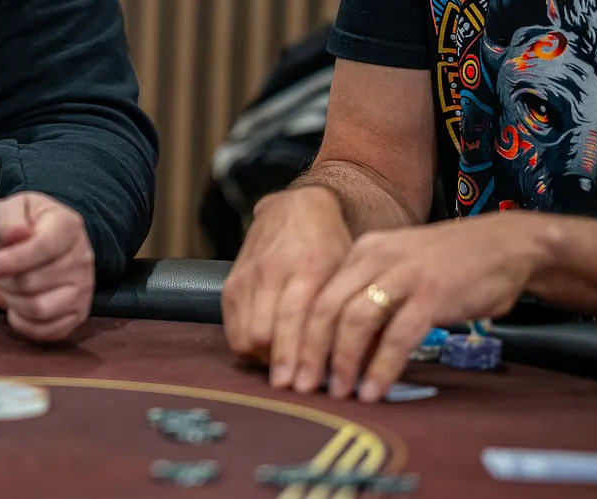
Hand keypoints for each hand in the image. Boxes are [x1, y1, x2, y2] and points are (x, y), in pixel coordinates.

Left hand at [0, 192, 94, 341]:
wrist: (33, 240)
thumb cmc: (16, 225)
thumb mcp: (3, 211)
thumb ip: (6, 218)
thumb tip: (18, 234)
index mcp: (67, 225)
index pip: (44, 247)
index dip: (13, 261)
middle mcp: (83, 257)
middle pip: (35, 283)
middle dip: (5, 282)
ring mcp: (84, 287)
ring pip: (42, 309)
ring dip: (13, 303)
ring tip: (7, 289)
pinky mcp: (79, 313)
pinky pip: (52, 332)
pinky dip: (25, 325)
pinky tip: (16, 309)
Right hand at [221, 185, 352, 386]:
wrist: (296, 208)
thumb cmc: (332, 244)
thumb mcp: (350, 270)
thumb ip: (354, 312)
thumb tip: (366, 365)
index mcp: (308, 267)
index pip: (295, 320)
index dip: (297, 357)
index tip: (304, 388)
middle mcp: (272, 271)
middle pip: (264, 333)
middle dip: (279, 365)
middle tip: (296, 387)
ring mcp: (247, 276)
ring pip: (244, 334)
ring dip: (263, 359)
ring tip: (284, 371)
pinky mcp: (231, 282)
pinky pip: (232, 327)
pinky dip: (247, 346)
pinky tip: (267, 352)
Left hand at [293, 213, 541, 401]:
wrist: (506, 246)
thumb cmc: (450, 267)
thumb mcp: (399, 273)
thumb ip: (371, 302)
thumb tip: (341, 354)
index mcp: (361, 252)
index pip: (315, 294)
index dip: (296, 333)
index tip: (286, 367)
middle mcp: (375, 257)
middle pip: (326, 307)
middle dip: (308, 351)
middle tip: (298, 386)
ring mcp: (404, 273)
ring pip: (356, 319)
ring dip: (342, 361)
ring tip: (337, 392)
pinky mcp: (433, 293)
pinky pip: (398, 334)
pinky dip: (382, 366)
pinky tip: (374, 389)